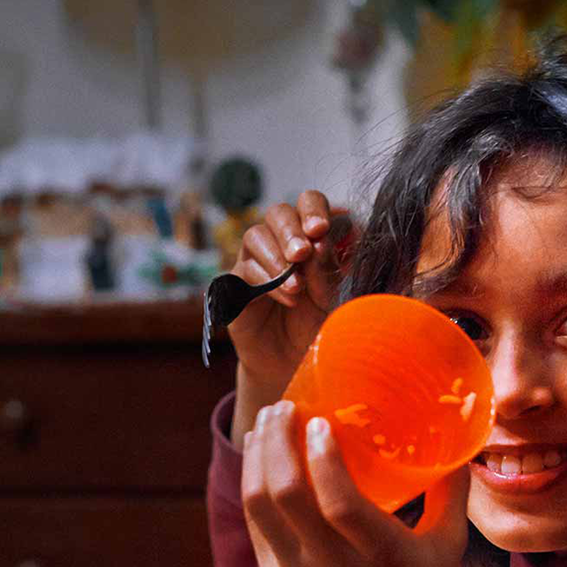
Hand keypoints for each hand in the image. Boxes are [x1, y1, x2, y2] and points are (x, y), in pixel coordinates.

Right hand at [228, 192, 350, 442]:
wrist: (293, 363)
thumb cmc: (316, 325)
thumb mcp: (332, 295)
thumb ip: (330, 266)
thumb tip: (332, 235)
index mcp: (308, 236)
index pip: (308, 203)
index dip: (313, 209)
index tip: (321, 229)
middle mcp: (279, 243)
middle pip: (278, 212)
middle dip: (291, 230)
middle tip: (303, 253)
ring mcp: (254, 261)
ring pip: (256, 235)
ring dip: (278, 259)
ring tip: (297, 288)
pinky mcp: (234, 284)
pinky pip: (244, 270)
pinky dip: (267, 281)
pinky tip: (288, 298)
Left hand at [242, 400, 470, 566]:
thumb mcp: (445, 550)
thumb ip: (450, 494)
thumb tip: (457, 439)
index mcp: (379, 556)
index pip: (339, 502)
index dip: (322, 458)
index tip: (319, 421)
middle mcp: (331, 565)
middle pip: (286, 494)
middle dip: (278, 440)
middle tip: (284, 407)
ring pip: (259, 505)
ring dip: (258, 456)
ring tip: (266, 422)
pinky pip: (254, 522)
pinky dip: (252, 482)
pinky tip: (259, 457)